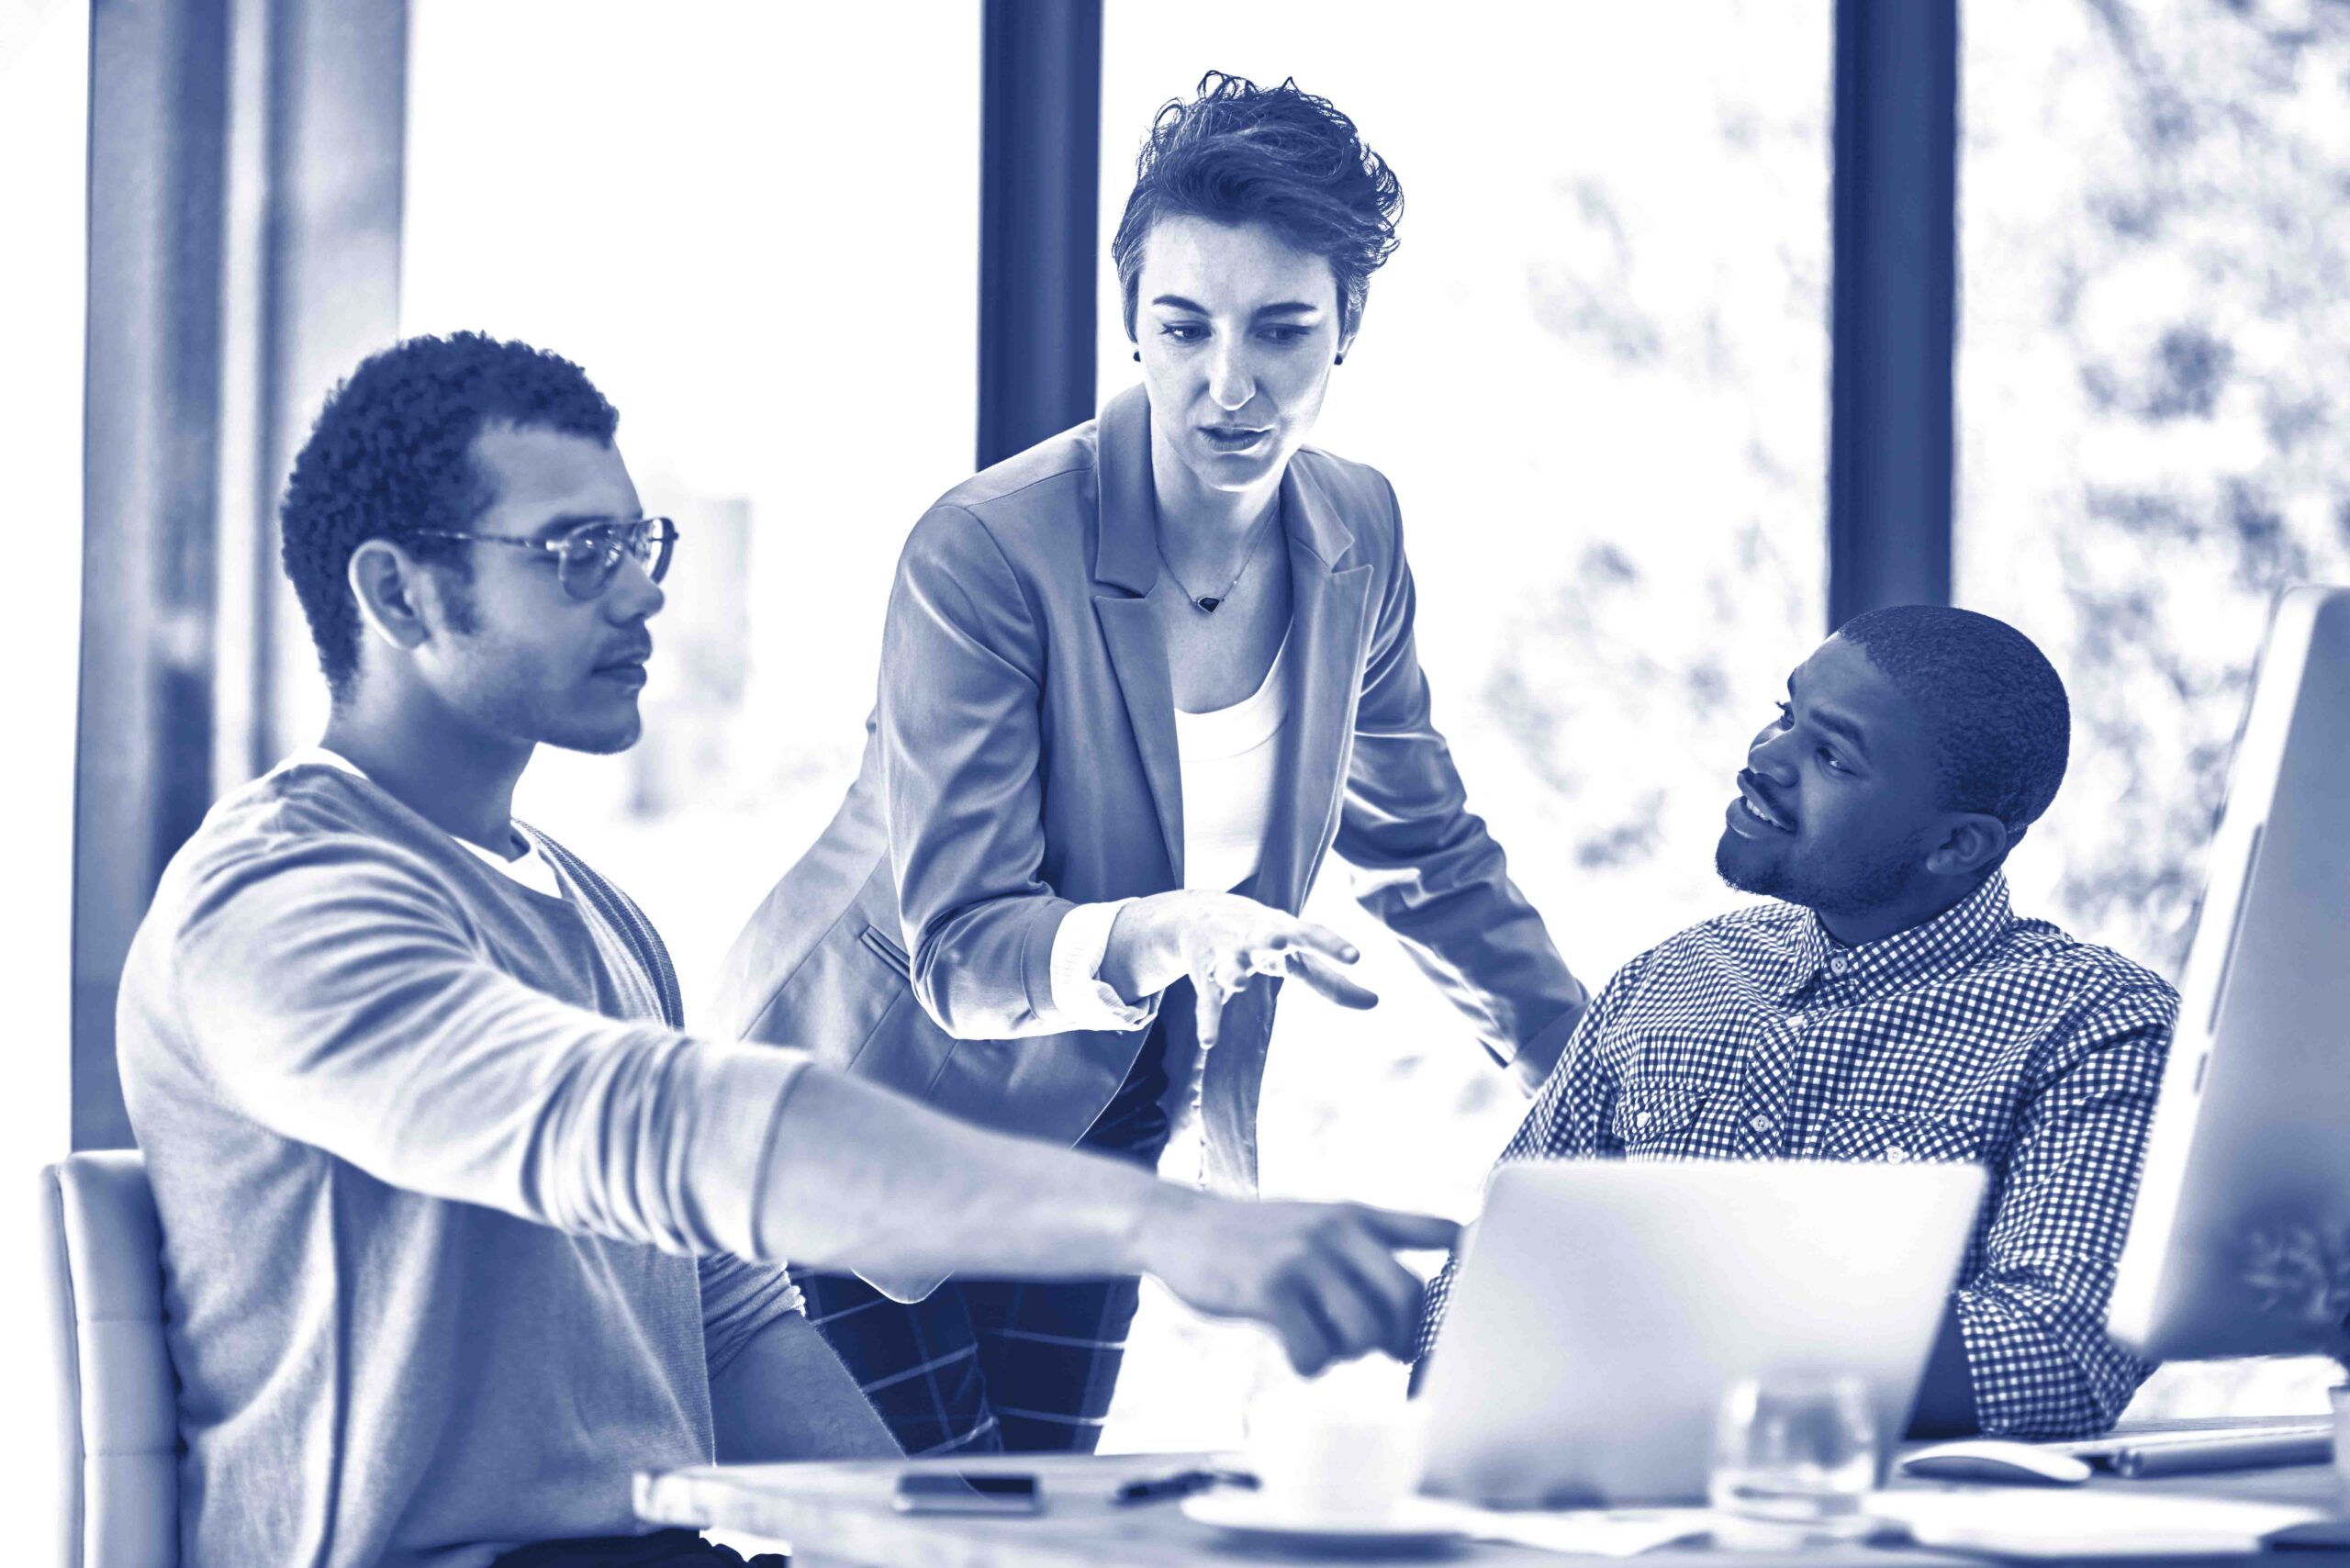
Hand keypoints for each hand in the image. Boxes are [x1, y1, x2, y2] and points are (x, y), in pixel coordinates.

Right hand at [1104, 891, 1378, 1052]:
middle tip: (1281, 942)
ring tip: (1241, 984)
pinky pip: (1208, 1000)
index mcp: (1284, 930)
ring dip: (1235, 973)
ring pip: (1230, 966)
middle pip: (1266, 936)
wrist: (1196, 913)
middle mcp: (1255, 938)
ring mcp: (1228, 955)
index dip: (1332, 945)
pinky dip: (1208, 1020)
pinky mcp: (1206, 976)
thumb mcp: (1296, 955)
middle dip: (1272, 938)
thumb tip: (1376, 1003)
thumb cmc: (1263, 937)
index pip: (1311, 934)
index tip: (1355, 958)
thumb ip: (1333, 980)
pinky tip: (1210, 1041)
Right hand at [1140, 1190, 1458, 1373]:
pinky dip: (1310, 1365)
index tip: (1466, 1298)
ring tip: (1325, 1344)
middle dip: (1400, 1337)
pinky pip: (1315, 1351)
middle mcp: (1336, 1230)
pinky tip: (1294, 1352)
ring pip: (1364, 1332)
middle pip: (1407, 1297)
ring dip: (1350, 1354)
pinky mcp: (1268, 1289)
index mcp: (1354, 1215)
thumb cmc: (1252, 1237)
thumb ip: (1362, 1246)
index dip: (1467, 1263)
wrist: (1179, 1225)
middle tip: (1382, 1350)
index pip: (1435, 1229)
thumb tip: (1418, 1300)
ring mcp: (1302, 1258)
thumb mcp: (1313, 1221)